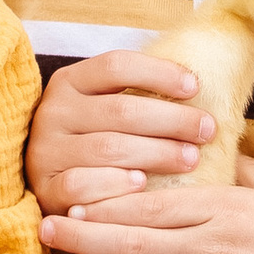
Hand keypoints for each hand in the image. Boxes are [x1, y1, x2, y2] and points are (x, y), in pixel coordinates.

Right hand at [27, 48, 214, 212]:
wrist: (46, 180)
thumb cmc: (92, 139)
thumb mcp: (103, 107)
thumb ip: (136, 96)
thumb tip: (196, 86)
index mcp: (70, 81)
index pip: (116, 65)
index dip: (158, 73)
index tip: (195, 87)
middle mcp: (54, 112)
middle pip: (120, 110)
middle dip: (172, 120)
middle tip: (207, 131)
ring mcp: (47, 151)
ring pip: (108, 148)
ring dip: (157, 153)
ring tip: (191, 159)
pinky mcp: (46, 188)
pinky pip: (81, 185)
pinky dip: (114, 184)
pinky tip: (143, 184)